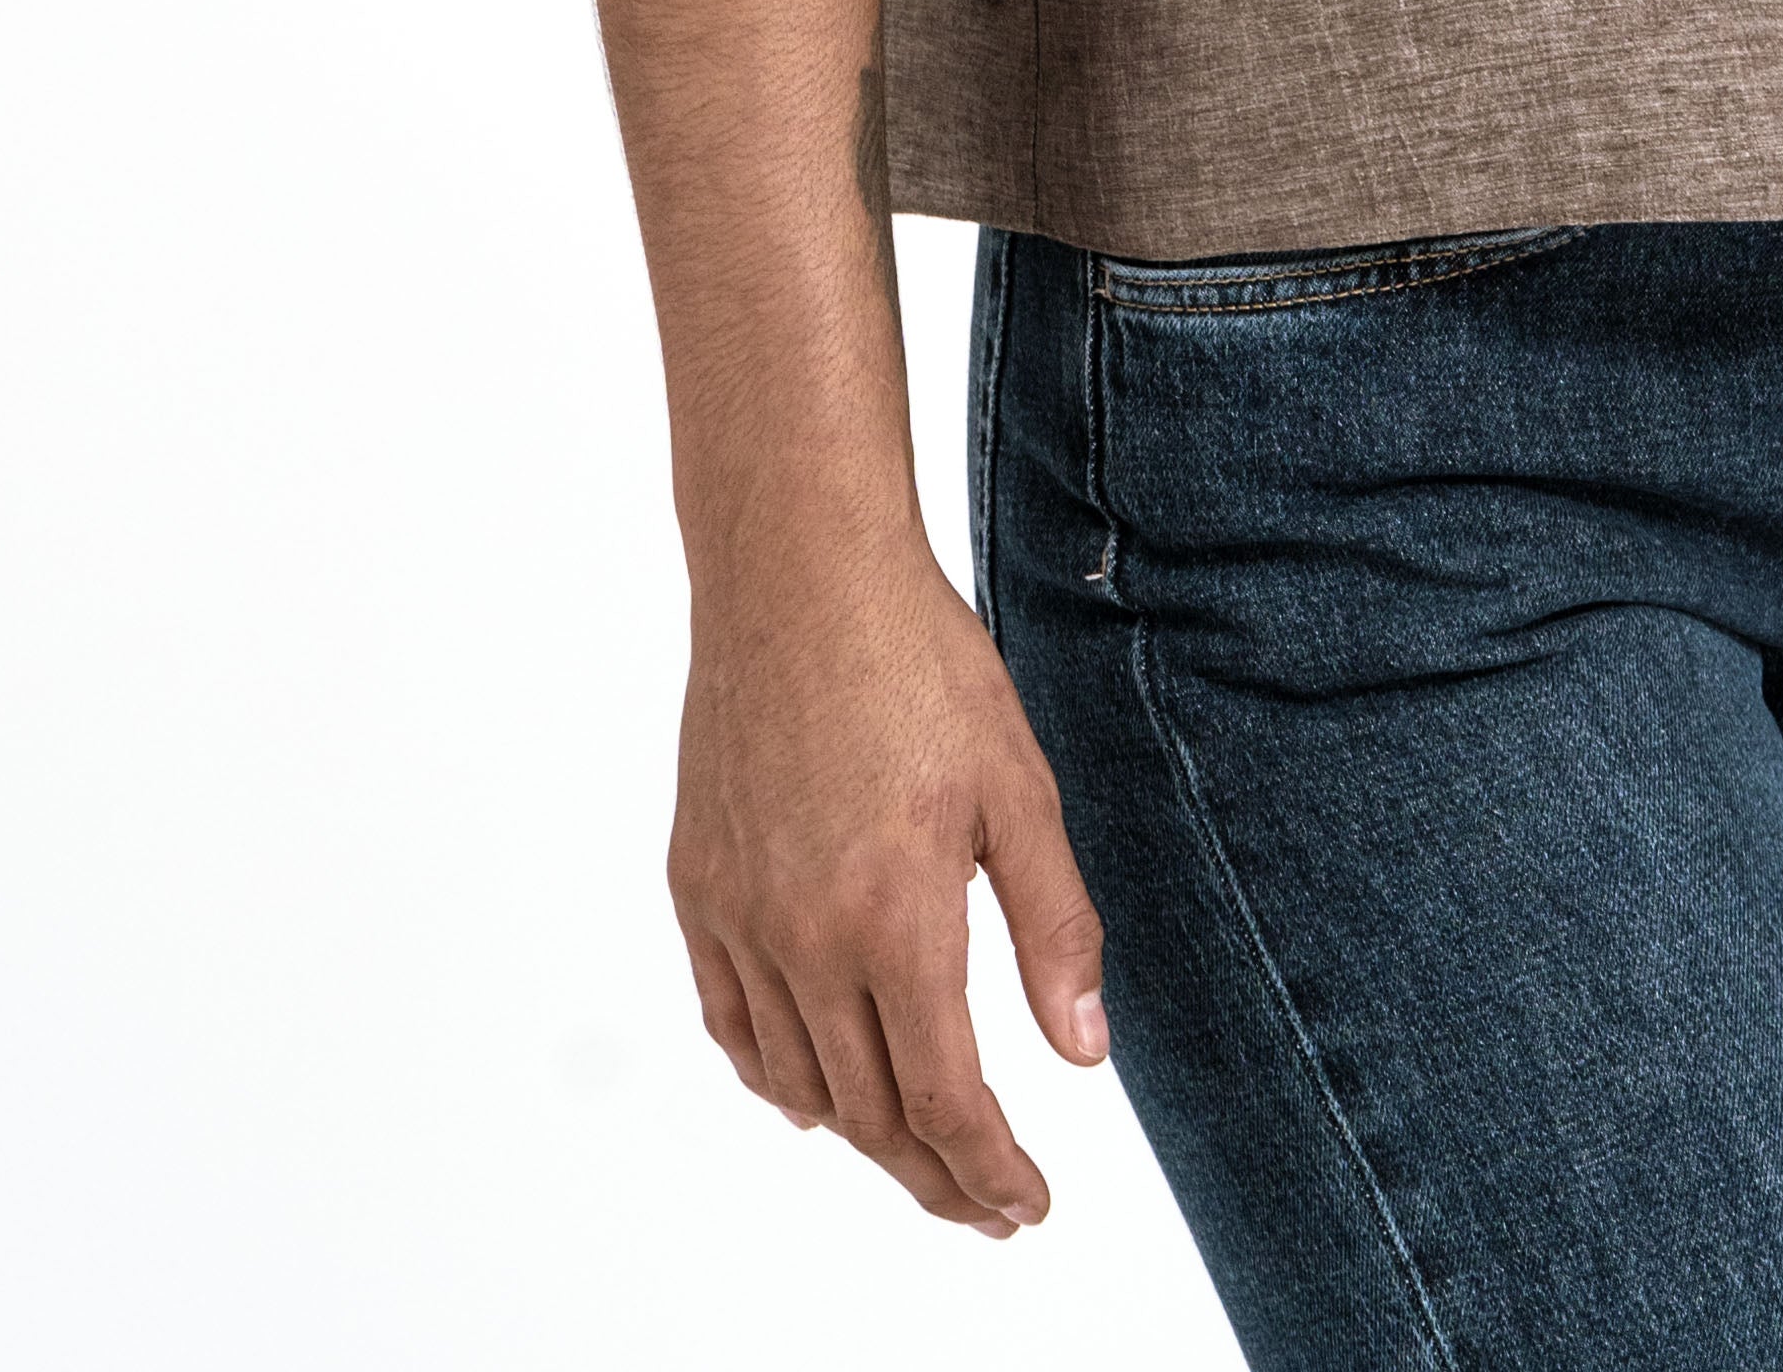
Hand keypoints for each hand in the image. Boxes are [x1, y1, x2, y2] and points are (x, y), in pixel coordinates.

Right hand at [669, 526, 1107, 1234]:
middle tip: (986, 1204)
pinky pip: (732, 1024)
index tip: (1024, 1207)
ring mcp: (740, 918)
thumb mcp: (1019, 789)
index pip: (944, 1103)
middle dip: (936, 1178)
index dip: (988, 1172)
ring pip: (799, 1083)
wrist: (799, 575)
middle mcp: (806, 939)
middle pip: (871, 1115)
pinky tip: (815, 1086)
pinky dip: (777, 1077)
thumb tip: (1085, 1054)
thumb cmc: (921, 663)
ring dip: (862, 1136)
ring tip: (920, 1150)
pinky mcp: (697, 888)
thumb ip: (1054, 928)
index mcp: (896, 919)